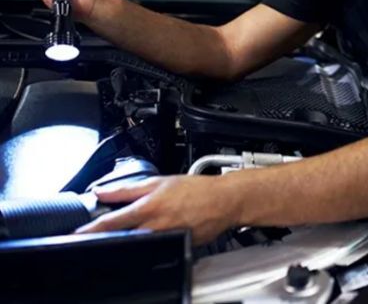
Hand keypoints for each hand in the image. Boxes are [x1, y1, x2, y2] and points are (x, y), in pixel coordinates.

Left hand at [75, 175, 240, 244]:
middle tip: (94, 237)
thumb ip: (128, 189)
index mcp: (148, 209)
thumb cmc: (197, 190)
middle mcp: (155, 228)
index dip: (91, 229)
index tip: (78, 233)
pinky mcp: (177, 249)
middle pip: (121, 240)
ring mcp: (166, 241)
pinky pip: (157, 251)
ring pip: (138, 247)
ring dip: (127, 244)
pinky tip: (147, 241)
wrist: (225, 201)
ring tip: (123, 237)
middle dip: (106, 240)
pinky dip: (147, 248)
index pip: (111, 223)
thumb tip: (102, 191)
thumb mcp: (160, 182)